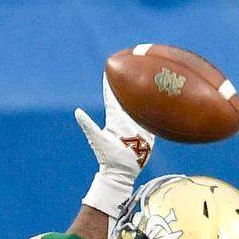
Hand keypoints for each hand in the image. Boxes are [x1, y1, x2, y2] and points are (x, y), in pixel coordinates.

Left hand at [75, 73, 155, 189]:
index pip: (112, 98)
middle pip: (128, 99)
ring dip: (144, 94)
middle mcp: (125, 121)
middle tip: (128, 66)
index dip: (110, 85)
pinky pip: (152, 118)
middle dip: (128, 83)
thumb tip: (77, 111)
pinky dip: (156, 109)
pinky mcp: (147, 134)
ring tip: (146, 79)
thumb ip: (88, 125)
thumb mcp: (97, 139)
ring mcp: (137, 126)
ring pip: (142, 106)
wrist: (122, 172)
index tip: (109, 69)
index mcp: (114, 120)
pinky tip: (161, 100)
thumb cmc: (108, 158)